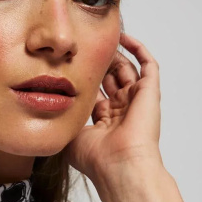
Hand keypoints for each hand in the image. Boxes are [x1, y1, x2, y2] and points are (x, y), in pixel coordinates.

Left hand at [62, 32, 163, 185]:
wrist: (119, 165)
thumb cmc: (96, 158)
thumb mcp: (70, 136)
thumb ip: (65, 118)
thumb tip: (52, 107)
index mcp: (105, 121)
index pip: (96, 93)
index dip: (85, 78)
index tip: (70, 64)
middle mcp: (122, 110)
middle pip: (111, 78)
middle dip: (99, 63)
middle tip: (84, 47)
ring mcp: (136, 101)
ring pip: (127, 68)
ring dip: (115, 54)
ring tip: (100, 39)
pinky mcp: (149, 92)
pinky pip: (148, 64)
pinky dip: (138, 48)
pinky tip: (123, 36)